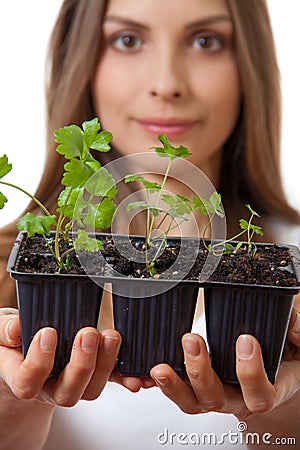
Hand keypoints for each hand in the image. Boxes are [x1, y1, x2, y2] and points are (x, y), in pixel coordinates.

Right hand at [0, 307, 121, 406]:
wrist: (28, 352)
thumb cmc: (15, 341)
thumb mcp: (3, 331)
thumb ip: (6, 329)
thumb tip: (16, 329)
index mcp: (24, 377)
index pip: (28, 381)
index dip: (39, 361)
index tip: (48, 332)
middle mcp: (50, 387)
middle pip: (67, 392)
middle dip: (81, 364)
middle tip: (88, 333)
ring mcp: (74, 384)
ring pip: (92, 389)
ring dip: (105, 364)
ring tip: (111, 335)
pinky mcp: (94, 376)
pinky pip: (111, 382)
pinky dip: (124, 376)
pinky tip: (135, 372)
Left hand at [150, 303, 299, 419]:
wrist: (273, 364)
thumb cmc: (284, 353)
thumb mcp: (297, 341)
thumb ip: (297, 330)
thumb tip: (292, 324)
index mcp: (266, 391)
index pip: (259, 394)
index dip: (250, 372)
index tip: (245, 339)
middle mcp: (237, 398)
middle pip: (216, 400)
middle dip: (201, 372)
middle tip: (192, 340)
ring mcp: (215, 395)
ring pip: (192, 402)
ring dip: (175, 384)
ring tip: (159, 366)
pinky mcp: (196, 387)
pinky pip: (179, 393)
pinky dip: (162, 385)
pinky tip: (148, 370)